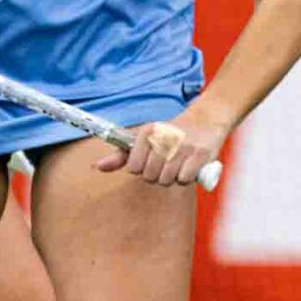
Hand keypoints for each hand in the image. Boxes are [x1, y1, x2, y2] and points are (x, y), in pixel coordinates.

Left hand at [97, 110, 227, 187]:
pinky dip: (186, 178)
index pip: (134, 168)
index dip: (141, 169)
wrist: (204, 120)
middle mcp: (163, 138)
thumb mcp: (143, 139)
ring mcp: (183, 146)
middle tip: (165, 164)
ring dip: (171, 178)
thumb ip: (120, 155)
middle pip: (150, 177)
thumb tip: (96, 167)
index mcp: (147, 132)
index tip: (148, 162)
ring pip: (166, 179)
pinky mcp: (201, 154)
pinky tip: (188, 167)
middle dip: (156, 175)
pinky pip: (185, 179)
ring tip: (176, 165)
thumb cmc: (169, 134)